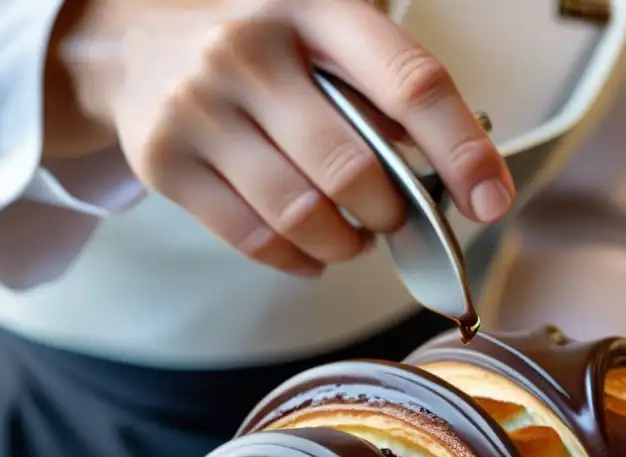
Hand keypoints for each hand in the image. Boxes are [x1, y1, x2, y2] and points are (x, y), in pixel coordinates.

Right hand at [47, 0, 514, 275]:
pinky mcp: (162, 161)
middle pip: (353, 171)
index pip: (411, 84)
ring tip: (354, 237)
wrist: (130, 42)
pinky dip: (298, 260)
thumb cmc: (263, 48)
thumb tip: (458, 174)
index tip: (491, 202)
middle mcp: (251, 50)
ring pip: (303, 216)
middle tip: (394, 217)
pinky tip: (310, 250)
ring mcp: (199, 106)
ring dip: (347, 245)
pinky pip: (254, 240)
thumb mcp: (326, 36)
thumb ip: (387, 92)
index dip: (461, 150)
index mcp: (316, 9)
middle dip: (390, 214)